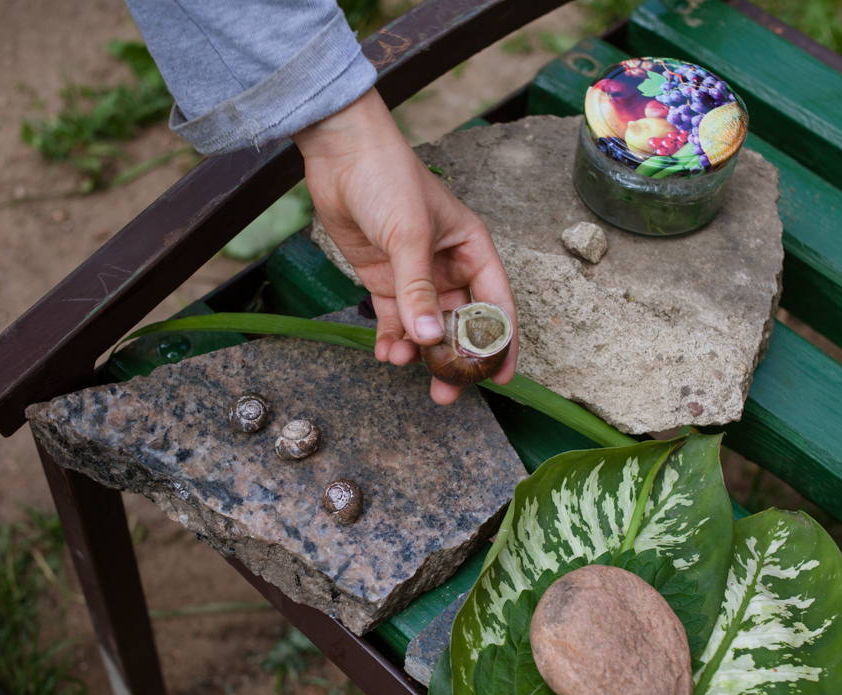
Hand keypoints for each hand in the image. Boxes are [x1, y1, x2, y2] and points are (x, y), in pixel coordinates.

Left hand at [291, 88, 517, 404]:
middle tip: (446, 392)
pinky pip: (395, 319)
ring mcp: (415, 275)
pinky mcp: (384, 278)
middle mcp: (448, 265)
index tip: (500, 377)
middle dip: (453, 358)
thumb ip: (417, 290)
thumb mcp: (409, 236)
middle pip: (460, 323)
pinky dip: (392, 338)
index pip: (495, 304)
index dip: (499, 343)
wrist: (341, 155)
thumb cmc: (388, 179)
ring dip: (418, 351)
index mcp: (472, 249)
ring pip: (425, 326)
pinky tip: (385, 352)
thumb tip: (428, 337)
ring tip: (404, 366)